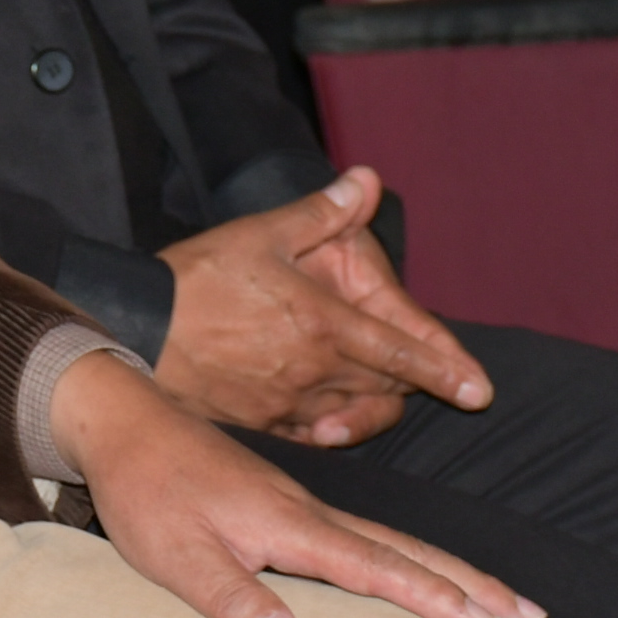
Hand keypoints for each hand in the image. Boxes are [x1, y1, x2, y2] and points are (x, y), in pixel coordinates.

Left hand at [47, 337, 540, 617]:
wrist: (122, 424)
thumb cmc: (144, 491)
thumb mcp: (173, 554)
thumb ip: (228, 596)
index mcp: (288, 524)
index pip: (373, 566)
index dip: (428, 596)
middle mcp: (308, 512)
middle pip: (406, 549)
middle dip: (470, 582)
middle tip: (535, 615)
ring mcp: (301, 507)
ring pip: (392, 541)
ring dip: (449, 571)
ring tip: (501, 603)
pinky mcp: (287, 508)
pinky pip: (366, 538)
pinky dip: (407, 559)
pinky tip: (415, 577)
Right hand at [151, 168, 493, 444]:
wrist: (137, 331)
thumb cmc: (199, 278)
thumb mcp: (262, 233)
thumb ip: (322, 213)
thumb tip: (366, 182)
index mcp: (324, 323)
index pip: (402, 352)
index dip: (446, 370)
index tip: (480, 391)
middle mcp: (316, 370)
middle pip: (386, 388)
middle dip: (413, 386)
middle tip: (434, 383)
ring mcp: (290, 403)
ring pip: (355, 414)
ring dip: (375, 407)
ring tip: (381, 397)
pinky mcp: (263, 423)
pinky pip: (315, 435)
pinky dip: (334, 428)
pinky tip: (333, 420)